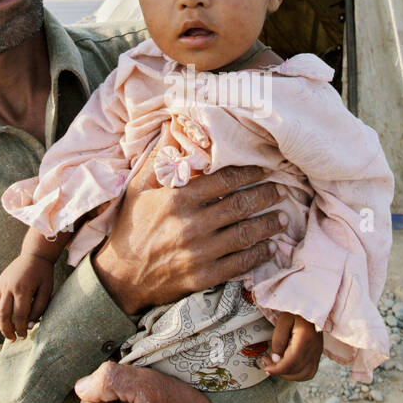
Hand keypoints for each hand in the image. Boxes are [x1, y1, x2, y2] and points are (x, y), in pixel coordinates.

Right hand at [0, 255, 54, 340]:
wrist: (34, 255)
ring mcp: (1, 285)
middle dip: (7, 330)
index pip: (20, 315)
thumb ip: (39, 308)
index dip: (21, 328)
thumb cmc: (43, 274)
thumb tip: (30, 326)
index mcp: (23, 289)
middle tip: (13, 339)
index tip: (24, 335)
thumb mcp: (47, 290)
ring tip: (7, 332)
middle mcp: (9, 287)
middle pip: (3, 314)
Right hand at [91, 149, 287, 314]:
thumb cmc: (131, 227)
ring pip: (244, 235)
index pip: (223, 181)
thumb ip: (160, 158)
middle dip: (265, 197)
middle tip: (280, 191)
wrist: (121, 278)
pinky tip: (268, 248)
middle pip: (239, 206)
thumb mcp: (138, 189)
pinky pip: (239, 264)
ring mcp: (199, 253)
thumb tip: (172, 124)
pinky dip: (258, 255)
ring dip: (267, 226)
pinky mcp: (203, 276)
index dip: (248, 173)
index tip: (263, 169)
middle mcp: (191, 225)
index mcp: (177, 200)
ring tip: (281, 218)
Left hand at [259, 312, 322, 380]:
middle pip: (296, 370)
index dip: (277, 369)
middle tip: (267, 362)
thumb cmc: (295, 311)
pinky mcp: (317, 354)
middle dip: (279, 371)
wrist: (311, 306)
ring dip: (288, 374)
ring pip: (304, 375)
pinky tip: (288, 367)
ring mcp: (317, 353)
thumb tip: (276, 359)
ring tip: (277, 365)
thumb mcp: (283, 320)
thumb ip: (278, 339)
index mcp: (305, 339)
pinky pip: (310, 372)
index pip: (291, 362)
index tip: (266, 368)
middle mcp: (314, 349)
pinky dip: (298, 374)